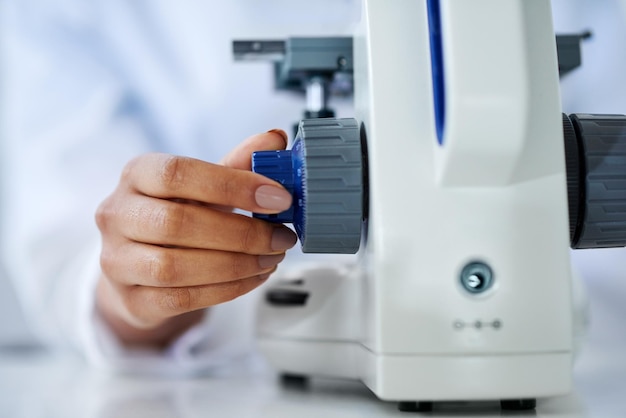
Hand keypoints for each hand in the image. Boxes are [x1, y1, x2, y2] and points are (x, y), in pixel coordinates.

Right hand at [95, 130, 295, 346]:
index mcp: (137, 174)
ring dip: (236, 265)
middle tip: (281, 237)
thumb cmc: (178, 215)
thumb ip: (238, 163)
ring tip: (270, 258)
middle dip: (242, 233)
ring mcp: (118, 260)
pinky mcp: (132, 299)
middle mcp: (118, 214)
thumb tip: (275, 139)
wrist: (142, 265)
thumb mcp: (206, 185)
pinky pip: (181, 299)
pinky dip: (226, 290)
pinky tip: (253, 277)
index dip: (233, 185)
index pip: (177, 173)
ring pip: (175, 267)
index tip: (278, 198)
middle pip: (177, 223)